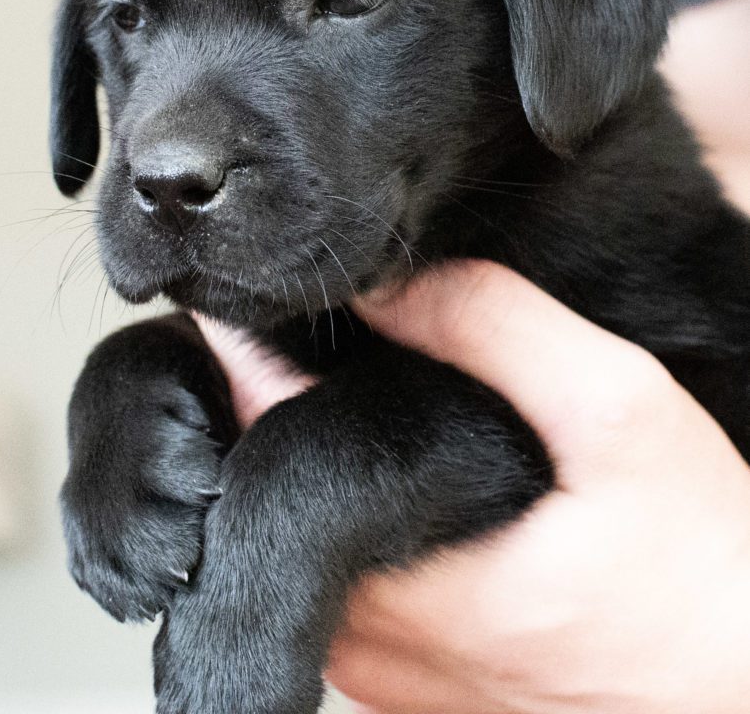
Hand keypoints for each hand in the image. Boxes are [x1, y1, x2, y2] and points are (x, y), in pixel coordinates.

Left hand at [200, 262, 749, 713]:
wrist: (744, 685)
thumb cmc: (700, 563)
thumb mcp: (615, 412)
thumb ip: (497, 332)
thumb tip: (386, 286)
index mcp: (396, 578)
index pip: (263, 434)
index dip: (259, 352)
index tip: (274, 299)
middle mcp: (367, 639)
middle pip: (270, 482)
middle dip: (291, 398)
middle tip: (335, 334)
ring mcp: (383, 671)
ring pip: (305, 529)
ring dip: (327, 453)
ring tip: (375, 393)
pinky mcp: (412, 682)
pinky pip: (350, 575)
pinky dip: (361, 512)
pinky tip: (413, 471)